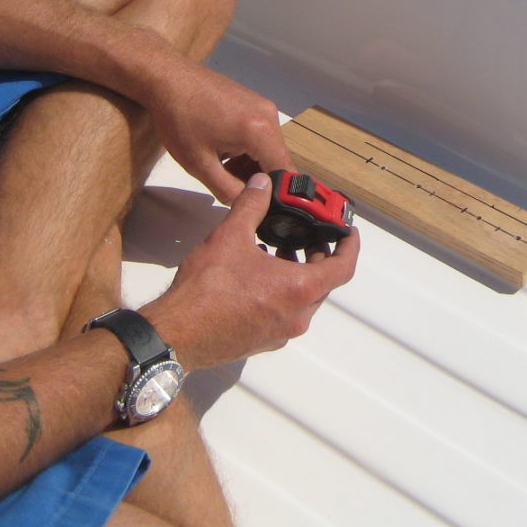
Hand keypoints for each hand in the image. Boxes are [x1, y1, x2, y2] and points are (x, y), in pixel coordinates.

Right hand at [142, 174, 359, 370]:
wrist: (176, 335)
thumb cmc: (206, 289)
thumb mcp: (231, 236)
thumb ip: (251, 205)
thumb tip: (262, 184)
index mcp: (299, 289)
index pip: (343, 267)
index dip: (350, 246)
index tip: (349, 232)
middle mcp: (297, 315)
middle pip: (324, 283)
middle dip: (320, 257)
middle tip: (309, 235)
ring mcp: (281, 333)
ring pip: (304, 299)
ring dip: (299, 274)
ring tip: (279, 250)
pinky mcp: (263, 342)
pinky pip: (285, 313)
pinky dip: (282, 291)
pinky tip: (257, 274)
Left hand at [147, 57, 293, 203]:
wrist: (167, 79)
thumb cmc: (178, 117)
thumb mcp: (199, 164)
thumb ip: (228, 191)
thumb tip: (245, 204)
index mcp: (260, 132)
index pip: (285, 173)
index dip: (275, 194)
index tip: (259, 204)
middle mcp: (269, 116)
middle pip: (277, 160)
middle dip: (256, 178)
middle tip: (228, 183)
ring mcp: (263, 106)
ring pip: (268, 148)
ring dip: (250, 163)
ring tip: (220, 164)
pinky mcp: (254, 101)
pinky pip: (261, 133)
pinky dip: (247, 148)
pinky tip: (222, 148)